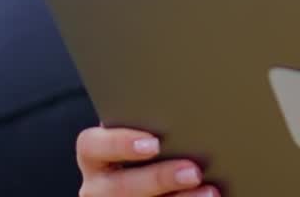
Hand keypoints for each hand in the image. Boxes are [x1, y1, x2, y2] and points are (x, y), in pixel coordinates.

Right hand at [75, 126, 218, 196]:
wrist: (157, 178)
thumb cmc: (157, 146)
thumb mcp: (146, 134)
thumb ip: (156, 126)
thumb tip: (188, 110)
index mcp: (97, 156)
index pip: (91, 145)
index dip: (119, 143)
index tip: (155, 143)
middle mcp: (98, 186)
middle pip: (118, 186)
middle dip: (159, 178)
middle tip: (193, 171)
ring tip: (208, 191)